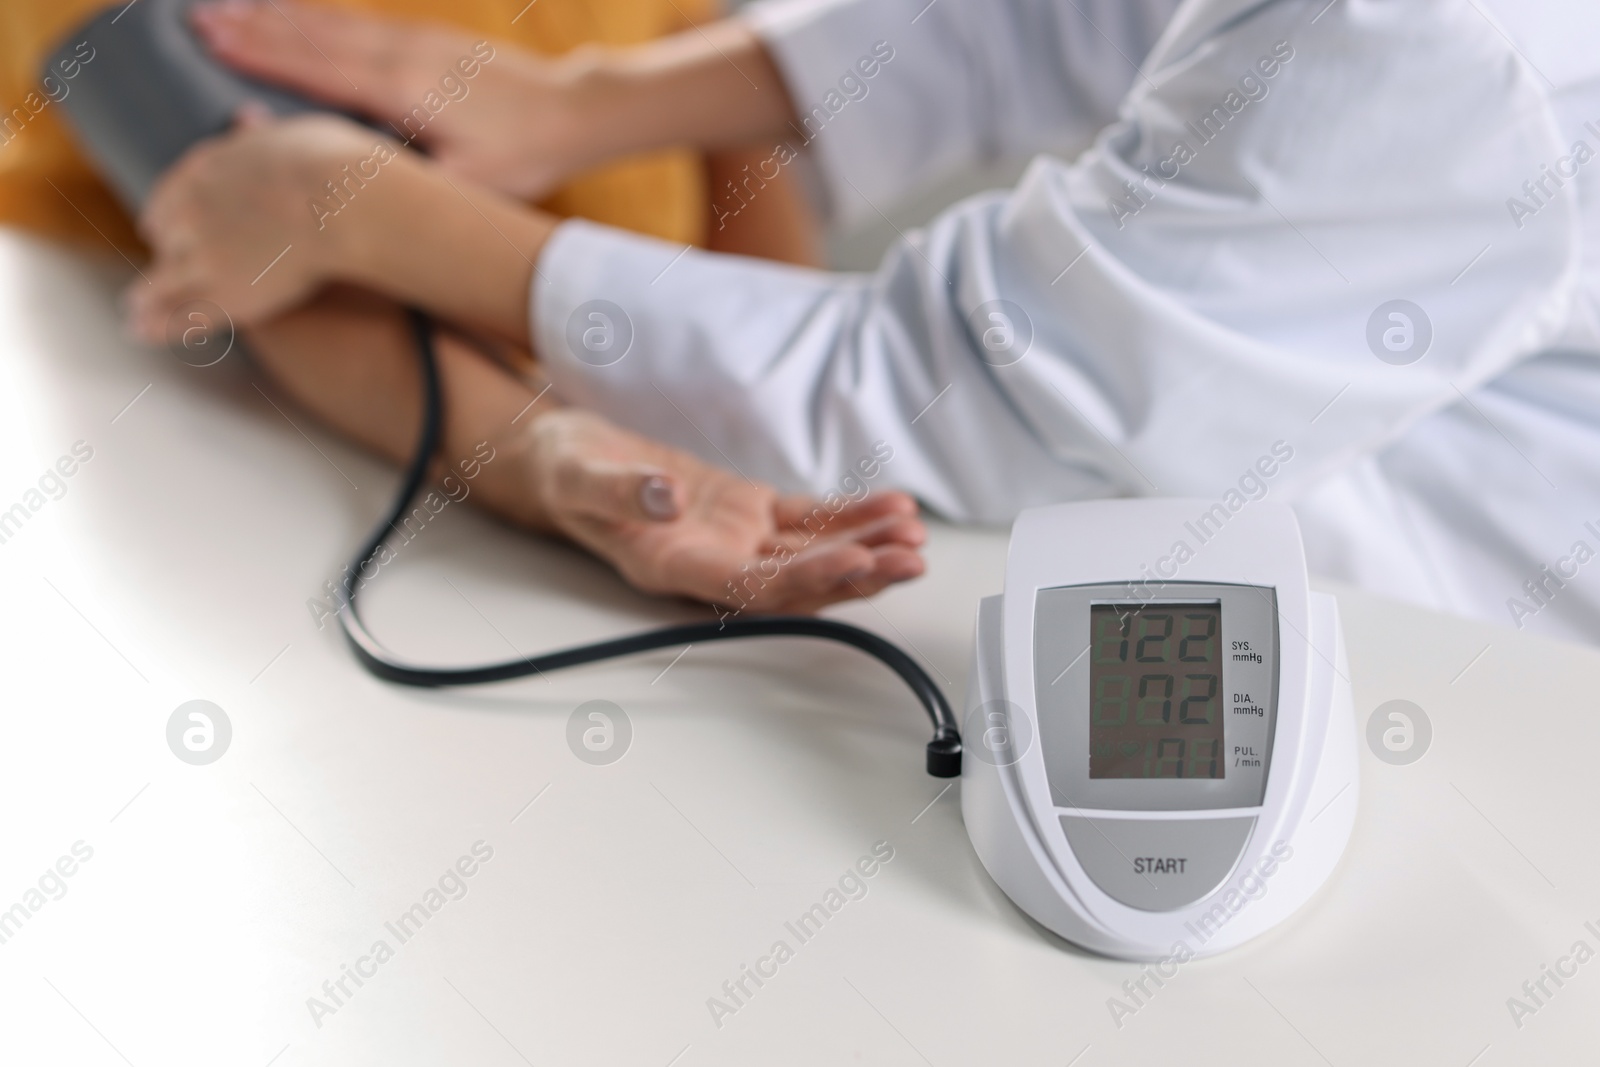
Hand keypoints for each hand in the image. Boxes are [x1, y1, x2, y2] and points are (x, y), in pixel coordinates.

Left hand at [127, 110, 400, 339]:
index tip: (161, 230)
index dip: (167, 218)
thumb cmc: (333, 166)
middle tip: (159, 275)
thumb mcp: (290, 134)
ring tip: (135, 315)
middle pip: (166, 242)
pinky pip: (185, 317)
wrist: (344, 204)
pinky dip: (162, 326)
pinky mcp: (228, 296)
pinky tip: (144, 333)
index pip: (170, 199)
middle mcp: (192, 213)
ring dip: (147, 299)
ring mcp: (205, 257)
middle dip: (166, 257)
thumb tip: (246, 116)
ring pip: (162, 283)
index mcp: (205, 171)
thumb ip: (262, 134)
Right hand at [190, 1, 594, 198]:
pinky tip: (294, 13)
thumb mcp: (461, 182)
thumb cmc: (521, 159)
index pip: (317, 67)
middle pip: (314, 36)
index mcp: (404, 91)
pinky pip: (359, 24)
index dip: (260, 54)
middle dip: (253, 27)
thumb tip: (340, 165)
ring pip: (333, 24)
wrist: (573, 113)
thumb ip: (398, 171)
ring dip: (278, 16)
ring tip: (226, 7)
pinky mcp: (428, 41)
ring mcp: (415, 42)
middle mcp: (402, 55)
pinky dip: (318, 17)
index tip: (210, 41)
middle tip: (194, 19)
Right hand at [522, 409, 925, 612]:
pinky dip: (852, 516)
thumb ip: (620, 491)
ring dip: (866, 548)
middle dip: (857, 573)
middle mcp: (713, 564)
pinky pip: (809, 520)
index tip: (855, 564)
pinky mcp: (750, 512)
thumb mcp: (577, 474)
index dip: (806, 582)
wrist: (566, 459)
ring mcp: (735, 541)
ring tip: (915, 536)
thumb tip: (668, 498)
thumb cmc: (565, 472)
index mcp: (672, 568)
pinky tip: (892, 508)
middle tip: (909, 560)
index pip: (750, 588)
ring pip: (812, 554)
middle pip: (797, 583)